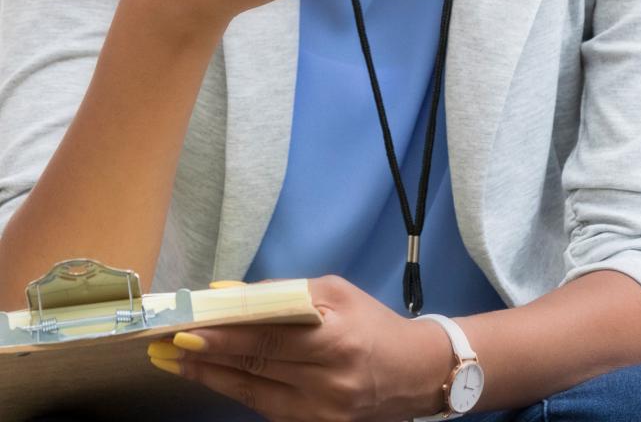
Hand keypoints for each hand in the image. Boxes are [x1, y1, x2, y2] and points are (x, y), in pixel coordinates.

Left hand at [146, 275, 453, 420]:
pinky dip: (237, 390)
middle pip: (256, 368)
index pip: (270, 338)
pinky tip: (214, 377)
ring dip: (211, 378)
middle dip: (207, 357)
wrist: (412, 373)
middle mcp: (327, 381)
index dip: (225, 337)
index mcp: (336, 339)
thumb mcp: (337, 293)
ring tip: (176, 363)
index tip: (187, 330)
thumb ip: (283, 293)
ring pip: (252, 393)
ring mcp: (320, 412)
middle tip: (166, 346)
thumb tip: (229, 294)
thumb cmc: (372, 324)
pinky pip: (266, 407)